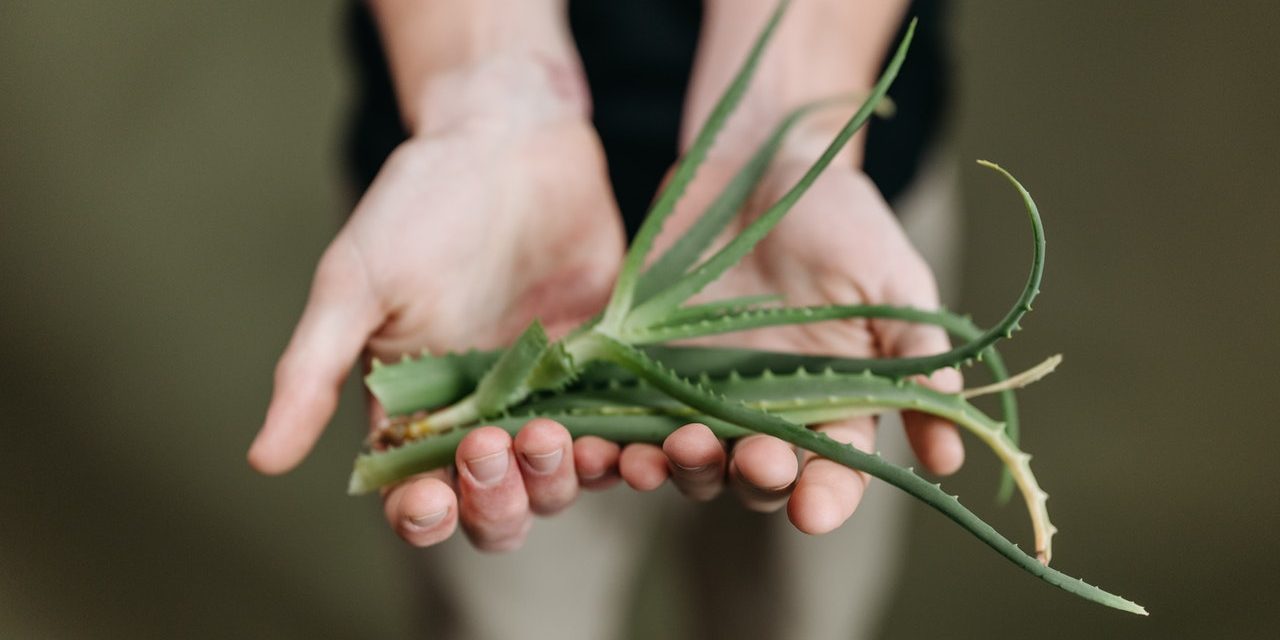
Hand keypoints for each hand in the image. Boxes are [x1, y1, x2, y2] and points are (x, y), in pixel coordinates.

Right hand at [248, 59, 625, 550]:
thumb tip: (260, 459)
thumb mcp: (354, 283)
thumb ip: (313, 372)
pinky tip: (636, 445)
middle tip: (495, 447)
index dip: (424, 516)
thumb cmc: (418, 204)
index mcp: (414, 411)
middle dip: (497, 500)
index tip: (432, 499)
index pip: (417, 497)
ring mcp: (550, 397)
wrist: (510, 138)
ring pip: (562, 480)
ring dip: (560, 479)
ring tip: (554, 436)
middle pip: (497, 507)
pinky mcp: (608, 369)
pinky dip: (631, 451)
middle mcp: (484, 418)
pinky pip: (624, 430)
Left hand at [616, 129, 963, 533]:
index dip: (826, 498)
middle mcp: (766, 411)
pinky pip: (624, 418)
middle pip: (756, 478)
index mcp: (833, 402)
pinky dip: (611, 442)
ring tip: (663, 456)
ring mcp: (700, 392)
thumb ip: (914, 359)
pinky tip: (598, 444)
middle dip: (752, 479)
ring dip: (677, 469)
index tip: (814, 510)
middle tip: (750, 458)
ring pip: (687, 460)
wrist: (759, 160)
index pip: (833, 472)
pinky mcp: (644, 366)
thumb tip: (950, 456)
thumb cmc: (839, 217)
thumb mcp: (891, 280)